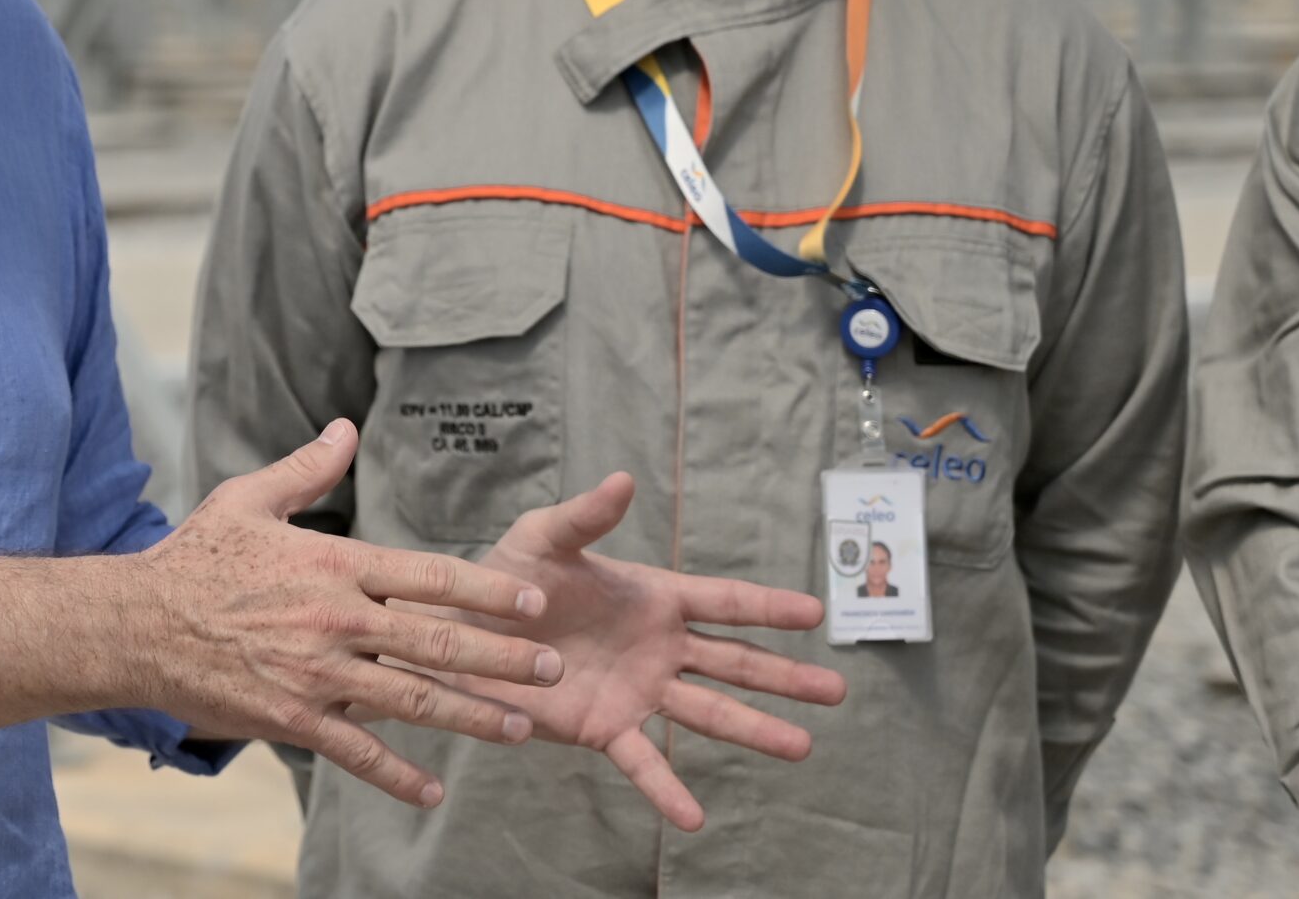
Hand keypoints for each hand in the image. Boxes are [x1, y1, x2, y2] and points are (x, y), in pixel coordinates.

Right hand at [134, 420, 559, 808]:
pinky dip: (397, 774)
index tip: (533, 602)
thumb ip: (307, 468)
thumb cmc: (195, 556)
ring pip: (411, 699)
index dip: (488, 591)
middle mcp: (336, 620)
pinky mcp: (292, 718)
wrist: (135, 623)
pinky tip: (432, 791)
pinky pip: (356, 751)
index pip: (430, 576)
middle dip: (503, 657)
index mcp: (335, 563)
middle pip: (437, 641)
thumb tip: (345, 428)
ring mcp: (316, 674)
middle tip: (554, 668)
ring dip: (472, 716)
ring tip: (521, 728)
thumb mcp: (250, 500)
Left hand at [414, 471, 846, 830]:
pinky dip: (668, 790)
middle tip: (836, 691)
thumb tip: (622, 479)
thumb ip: (585, 516)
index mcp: (652, 597)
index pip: (723, 602)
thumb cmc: (506, 577)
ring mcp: (638, 691)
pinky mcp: (605, 728)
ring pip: (708, 712)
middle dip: (785, 676)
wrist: (462, 632)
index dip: (769, 607)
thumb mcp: (543, 538)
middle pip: (734, 662)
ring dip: (754, 729)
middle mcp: (657, 648)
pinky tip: (694, 819)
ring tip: (802, 746)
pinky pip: (644, 761)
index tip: (817, 612)